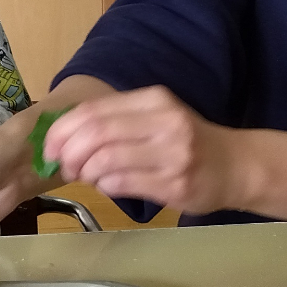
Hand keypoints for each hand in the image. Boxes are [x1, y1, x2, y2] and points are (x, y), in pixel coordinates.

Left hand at [43, 86, 244, 214]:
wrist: (237, 166)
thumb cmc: (187, 141)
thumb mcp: (156, 117)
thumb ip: (116, 120)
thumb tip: (63, 138)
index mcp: (153, 99)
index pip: (93, 111)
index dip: (62, 131)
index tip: (49, 149)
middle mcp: (164, 121)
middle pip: (95, 134)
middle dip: (70, 154)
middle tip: (66, 167)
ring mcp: (172, 154)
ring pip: (106, 160)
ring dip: (87, 173)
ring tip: (88, 177)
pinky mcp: (175, 184)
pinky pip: (122, 184)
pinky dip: (105, 186)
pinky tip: (109, 186)